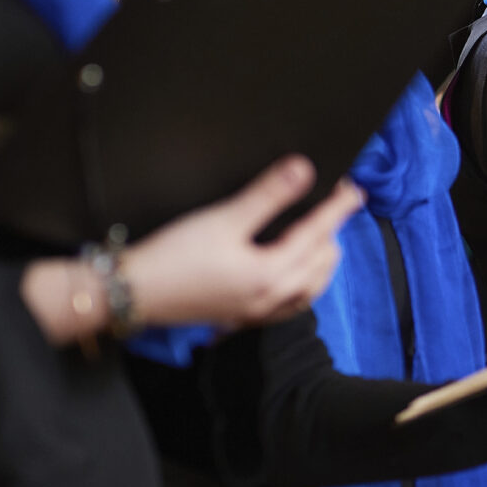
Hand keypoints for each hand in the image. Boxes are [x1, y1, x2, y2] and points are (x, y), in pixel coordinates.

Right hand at [123, 156, 360, 330]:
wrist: (131, 294)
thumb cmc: (173, 257)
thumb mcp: (223, 219)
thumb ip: (267, 194)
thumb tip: (303, 170)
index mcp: (272, 273)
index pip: (318, 234)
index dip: (337, 208)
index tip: (354, 190)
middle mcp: (271, 298)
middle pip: (320, 264)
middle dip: (331, 234)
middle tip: (333, 206)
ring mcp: (256, 311)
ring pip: (308, 288)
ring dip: (320, 262)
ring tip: (321, 239)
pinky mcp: (240, 316)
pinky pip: (288, 304)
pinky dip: (301, 286)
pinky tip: (292, 278)